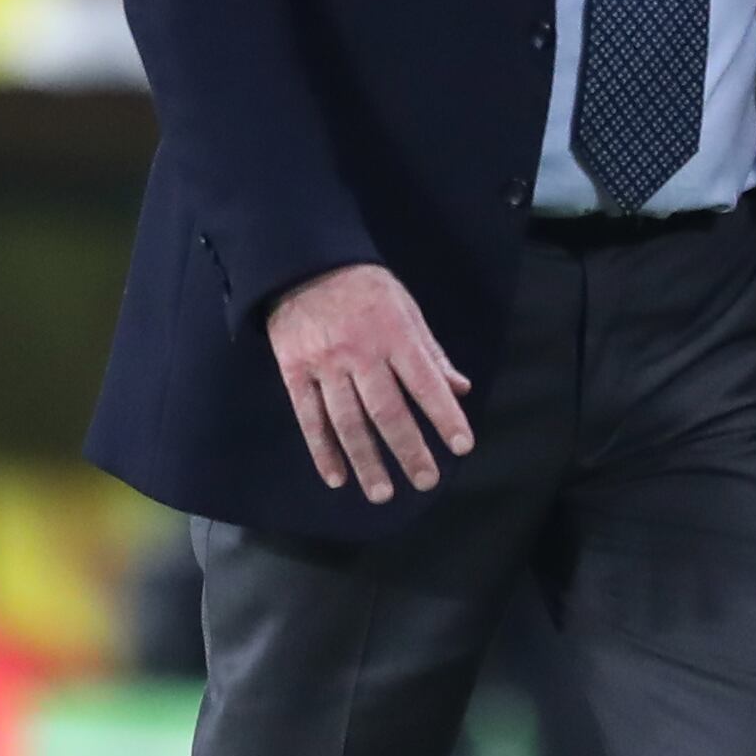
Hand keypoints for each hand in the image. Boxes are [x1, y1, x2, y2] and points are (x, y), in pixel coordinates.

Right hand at [267, 265, 474, 505]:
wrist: (302, 262)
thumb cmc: (364, 286)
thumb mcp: (406, 308)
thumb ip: (431, 352)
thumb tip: (459, 388)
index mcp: (393, 334)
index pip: (425, 383)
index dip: (444, 416)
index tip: (461, 446)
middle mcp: (360, 353)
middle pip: (387, 410)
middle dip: (409, 449)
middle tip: (426, 481)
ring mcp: (324, 365)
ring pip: (348, 422)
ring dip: (367, 461)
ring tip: (383, 493)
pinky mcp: (294, 372)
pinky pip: (309, 418)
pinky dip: (323, 450)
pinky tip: (336, 478)